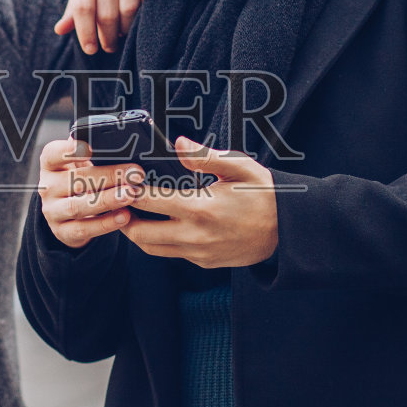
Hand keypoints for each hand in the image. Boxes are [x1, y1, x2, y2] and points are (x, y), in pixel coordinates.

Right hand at [36, 138, 141, 247]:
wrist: (69, 216)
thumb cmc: (80, 183)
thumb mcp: (82, 165)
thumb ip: (95, 154)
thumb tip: (122, 139)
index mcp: (51, 165)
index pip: (52, 154)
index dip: (68, 150)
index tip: (89, 147)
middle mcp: (48, 187)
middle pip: (75, 179)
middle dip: (108, 176)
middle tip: (134, 173)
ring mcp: (53, 212)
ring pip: (77, 206)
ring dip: (107, 200)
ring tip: (130, 194)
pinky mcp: (62, 232)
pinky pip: (84, 229)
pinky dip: (105, 223)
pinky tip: (125, 216)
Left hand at [57, 0, 153, 53]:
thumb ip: (75, 3)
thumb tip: (60, 30)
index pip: (83, 7)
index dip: (85, 33)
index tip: (90, 49)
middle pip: (107, 13)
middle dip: (107, 37)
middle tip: (109, 46)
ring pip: (129, 9)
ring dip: (127, 29)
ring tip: (124, 33)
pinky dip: (145, 14)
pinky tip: (141, 20)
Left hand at [122, 137, 278, 267]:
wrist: (288, 231)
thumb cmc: (263, 193)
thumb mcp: (239, 167)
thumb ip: (205, 156)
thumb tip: (177, 143)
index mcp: (201, 208)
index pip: (148, 201)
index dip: (128, 190)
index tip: (121, 180)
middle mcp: (195, 235)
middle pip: (139, 233)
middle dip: (122, 216)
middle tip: (118, 200)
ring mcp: (198, 253)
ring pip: (150, 248)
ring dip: (136, 232)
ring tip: (132, 212)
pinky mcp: (203, 262)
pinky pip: (170, 254)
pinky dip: (157, 241)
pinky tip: (158, 223)